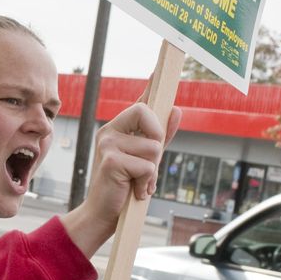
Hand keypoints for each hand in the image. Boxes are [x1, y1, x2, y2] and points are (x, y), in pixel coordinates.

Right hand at [59, 98, 180, 255]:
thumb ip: (161, 137)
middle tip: (147, 165)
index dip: (152, 84)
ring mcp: (108, 143)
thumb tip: (177, 109)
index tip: (162, 63)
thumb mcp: (147, 161)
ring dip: (153, 171)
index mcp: (118, 128)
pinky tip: (134, 190)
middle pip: (148, 114)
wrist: (103, 215)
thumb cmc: (124, 188)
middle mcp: (110, 131)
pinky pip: (147, 165)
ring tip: (138, 183)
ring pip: (153, 146)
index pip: (140, 102)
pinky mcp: (111, 160)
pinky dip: (147, 182)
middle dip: (157, 140)